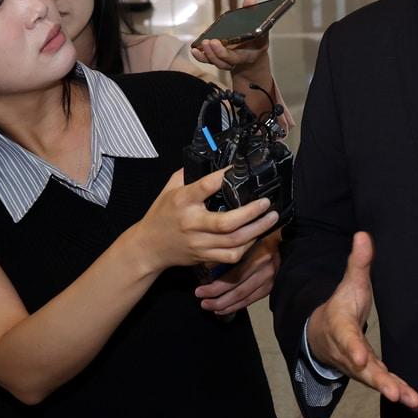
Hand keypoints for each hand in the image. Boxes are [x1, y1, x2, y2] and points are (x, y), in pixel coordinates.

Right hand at [132, 168, 278, 274]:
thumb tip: (211, 161)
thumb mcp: (169, 189)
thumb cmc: (160, 215)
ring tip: (270, 219)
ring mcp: (199, 242)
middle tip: (266, 203)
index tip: (240, 169)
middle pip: (227, 223)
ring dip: (256, 231)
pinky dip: (247, 248)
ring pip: (234, 242)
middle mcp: (192, 223)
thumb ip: (188, 174)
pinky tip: (256, 237)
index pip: (205, 187)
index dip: (224, 177)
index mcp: (183, 201)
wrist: (147, 247)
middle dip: (252, 213)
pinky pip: (230, 256)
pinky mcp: (204, 256)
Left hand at [191, 0, 272, 73]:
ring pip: (215, 61)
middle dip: (214, 52)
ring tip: (203, 42)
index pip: (235, 57)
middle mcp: (235, 60)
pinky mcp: (217, 58)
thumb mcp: (260, 28)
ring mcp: (225, 61)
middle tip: (209, 41)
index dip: (224, 52)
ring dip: (207, 53)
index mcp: (246, 55)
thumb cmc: (256, 40)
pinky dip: (200, 56)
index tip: (216, 42)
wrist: (254, 53)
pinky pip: (208, 60)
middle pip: (223, 61)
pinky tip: (194, 50)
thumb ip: (255, 14)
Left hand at [195, 232, 279, 315]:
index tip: (199, 291)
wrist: (287, 241)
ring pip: (244, 298)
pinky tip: (224, 309)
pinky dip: (237, 306)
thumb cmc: (263, 237)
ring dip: (225, 305)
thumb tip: (207, 267)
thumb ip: (231, 252)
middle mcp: (265, 269)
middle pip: (237, 290)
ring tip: (210, 307)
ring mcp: (270, 279)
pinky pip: (252, 300)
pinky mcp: (271, 286)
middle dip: (217, 299)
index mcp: (257, 256)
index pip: (233, 277)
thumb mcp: (248, 239)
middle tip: (202, 302)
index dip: (215, 287)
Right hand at [306, 234, 417, 408]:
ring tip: (410, 401)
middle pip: (362, 367)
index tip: (363, 358)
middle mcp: (348, 352)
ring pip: (373, 380)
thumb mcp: (349, 283)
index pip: (347, 339)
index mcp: (340, 328)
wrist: (321, 334)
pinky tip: (414, 402)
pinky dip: (398, 392)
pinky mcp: (368, 373)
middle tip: (393, 392)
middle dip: (378, 380)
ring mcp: (357, 366)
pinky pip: (383, 383)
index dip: (354, 349)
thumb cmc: (340, 306)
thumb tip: (363, 234)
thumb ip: (358, 262)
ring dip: (392, 390)